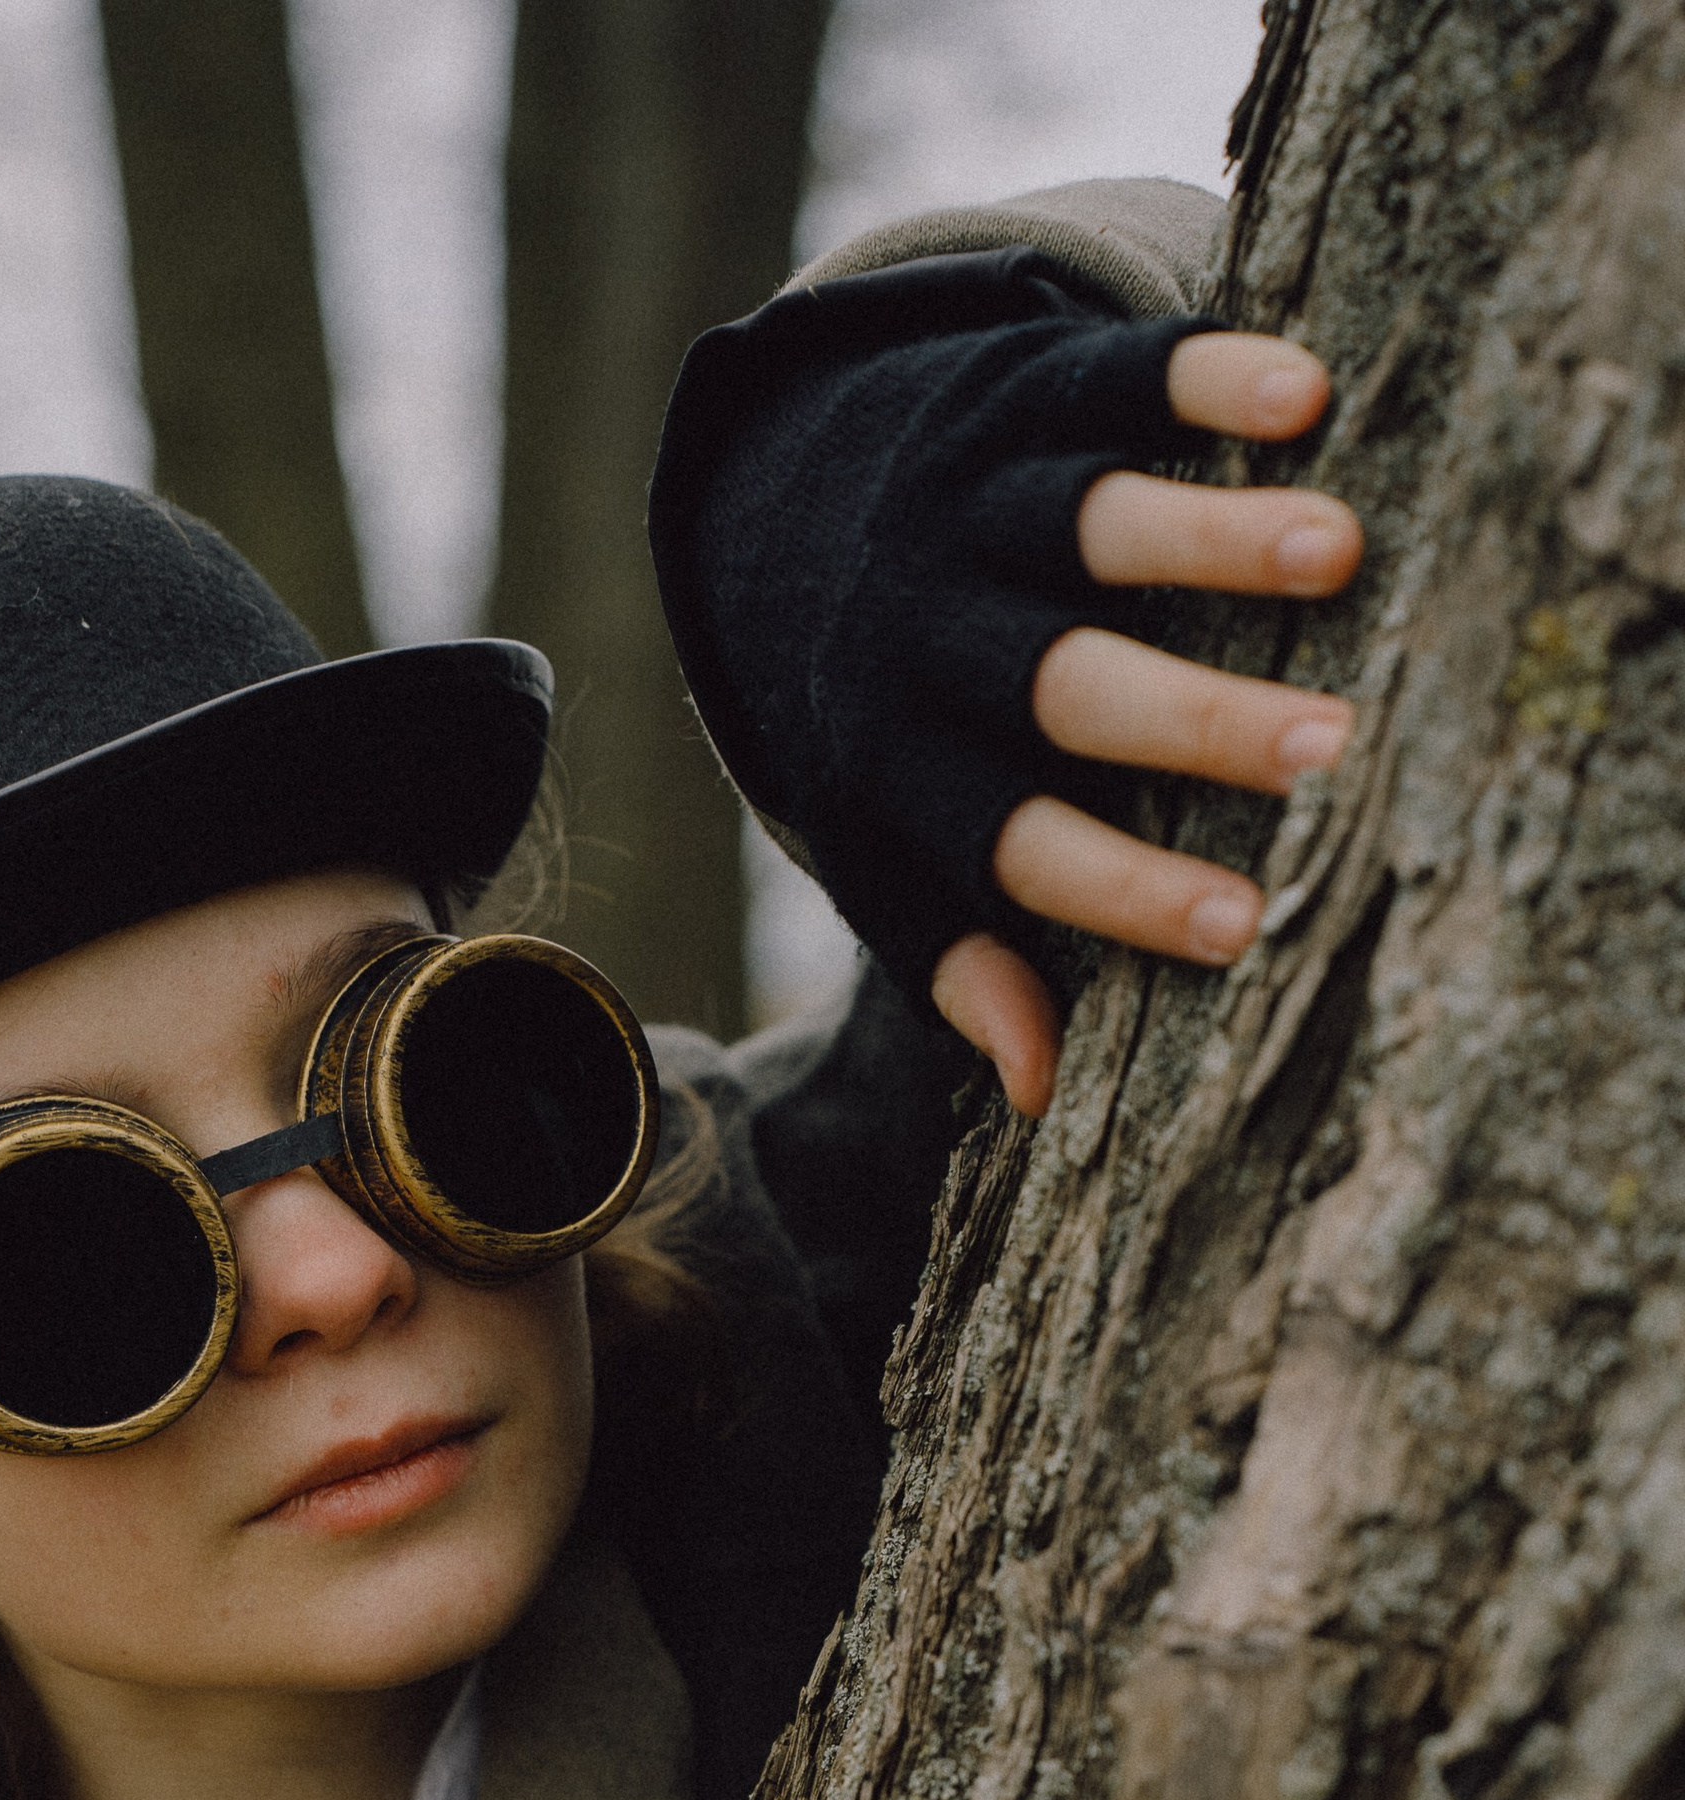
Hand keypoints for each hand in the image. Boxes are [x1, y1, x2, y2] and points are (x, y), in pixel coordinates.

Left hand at [933, 332, 1363, 1116]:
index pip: (1023, 845)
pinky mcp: (1020, 396)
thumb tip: (1035, 1092)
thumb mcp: (883, 854)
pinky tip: (1303, 395)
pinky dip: (1204, 380)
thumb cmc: (882, 731)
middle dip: (1198, 720)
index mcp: (910, 770)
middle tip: (1330, 750)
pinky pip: (1112, 379)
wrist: (790, 522)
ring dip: (1215, 538)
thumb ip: (956, 960)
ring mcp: (980, 508)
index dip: (1126, 890)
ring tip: (1337, 554)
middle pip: (1073, 688)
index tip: (1244, 926)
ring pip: (1098, 524)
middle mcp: (939, 640)